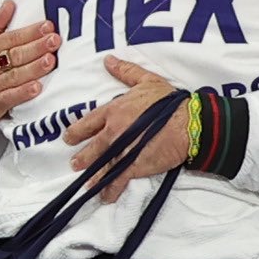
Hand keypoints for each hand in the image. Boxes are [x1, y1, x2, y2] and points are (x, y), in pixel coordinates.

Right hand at [0, 0, 60, 129]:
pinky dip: (22, 93)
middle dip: (37, 47)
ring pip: (15, 75)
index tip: (48, 26)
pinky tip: (37, 88)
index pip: (11, 38)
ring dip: (34, 68)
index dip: (30, 32)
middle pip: (16, 54)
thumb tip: (10, 4)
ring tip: (50, 60)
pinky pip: (9, 98)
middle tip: (55, 40)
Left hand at [63, 54, 189, 202]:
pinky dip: (111, 191)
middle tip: (75, 164)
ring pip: (101, 166)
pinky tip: (106, 197)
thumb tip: (108, 61)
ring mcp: (122, 150)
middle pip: (92, 148)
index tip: (69, 138)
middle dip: (82, 158)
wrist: (189, 124)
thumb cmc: (170, 102)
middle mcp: (114, 131)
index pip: (88, 122)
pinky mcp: (134, 166)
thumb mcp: (147, 81)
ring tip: (87, 183)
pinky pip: (117, 181)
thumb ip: (126, 72)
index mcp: (114, 110)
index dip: (76, 132)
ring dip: (93, 176)